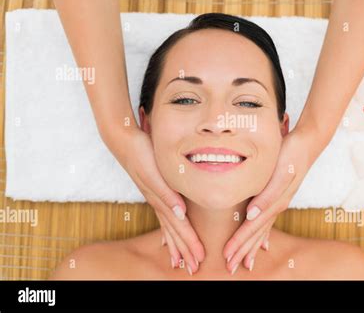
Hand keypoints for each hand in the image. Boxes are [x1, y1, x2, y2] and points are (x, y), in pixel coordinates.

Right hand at [115, 127, 204, 274]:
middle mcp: (157, 201)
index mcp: (161, 198)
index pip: (179, 226)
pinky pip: (161, 215)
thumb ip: (167, 192)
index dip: (189, 243)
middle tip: (193, 268)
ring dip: (175, 244)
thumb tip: (181, 213)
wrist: (123, 139)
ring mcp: (153, 197)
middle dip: (184, 249)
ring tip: (179, 261)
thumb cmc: (141, 152)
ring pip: (167, 225)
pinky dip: (166, 228)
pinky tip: (167, 234)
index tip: (198, 259)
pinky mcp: (151, 190)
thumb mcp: (155, 172)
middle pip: (174, 230)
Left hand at [222, 126, 317, 273]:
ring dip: (252, 246)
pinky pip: (269, 221)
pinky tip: (262, 242)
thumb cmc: (291, 155)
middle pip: (257, 233)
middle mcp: (277, 206)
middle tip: (230, 267)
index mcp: (275, 202)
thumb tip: (251, 215)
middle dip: (243, 250)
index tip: (227, 256)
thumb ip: (266, 195)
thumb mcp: (280, 173)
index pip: (252, 228)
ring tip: (246, 261)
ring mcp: (279, 202)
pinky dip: (263, 234)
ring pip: (262, 229)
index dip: (239, 242)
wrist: (307, 144)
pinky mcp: (280, 196)